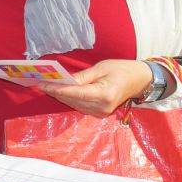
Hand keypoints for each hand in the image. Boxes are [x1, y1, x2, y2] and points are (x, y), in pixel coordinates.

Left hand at [37, 59, 151, 116]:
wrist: (140, 81)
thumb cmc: (122, 69)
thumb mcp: (101, 67)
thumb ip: (82, 76)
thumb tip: (64, 80)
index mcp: (104, 94)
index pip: (75, 93)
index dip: (57, 89)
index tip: (42, 84)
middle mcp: (102, 107)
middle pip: (73, 100)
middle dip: (56, 92)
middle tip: (41, 82)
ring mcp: (101, 113)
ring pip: (74, 105)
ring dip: (61, 96)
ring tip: (47, 86)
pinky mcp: (99, 114)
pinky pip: (80, 106)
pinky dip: (70, 99)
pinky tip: (60, 91)